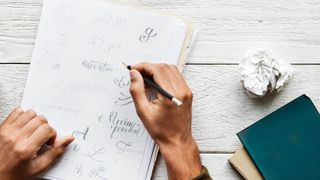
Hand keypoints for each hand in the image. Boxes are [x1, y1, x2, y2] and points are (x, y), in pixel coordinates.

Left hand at [0, 108, 73, 179]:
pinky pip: (16, 112)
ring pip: (30, 113)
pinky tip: (25, 127)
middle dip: (45, 127)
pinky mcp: (2, 128)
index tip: (49, 142)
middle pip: (40, 119)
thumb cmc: (15, 175)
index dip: (52, 135)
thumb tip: (68, 139)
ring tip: (34, 131)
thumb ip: (56, 152)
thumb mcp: (39, 168)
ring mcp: (7, 131)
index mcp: (26, 149)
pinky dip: (23, 116)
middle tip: (42, 137)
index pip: (47, 129)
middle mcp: (16, 138)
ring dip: (35, 121)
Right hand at [129, 63, 201, 178]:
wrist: (177, 141)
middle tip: (137, 74)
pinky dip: (164, 75)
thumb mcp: (143, 111)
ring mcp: (186, 91)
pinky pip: (176, 77)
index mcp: (171, 95)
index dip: (143, 66)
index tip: (133, 69)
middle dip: (149, 67)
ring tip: (145, 80)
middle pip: (164, 67)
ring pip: (171, 69)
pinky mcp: (187, 93)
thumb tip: (134, 74)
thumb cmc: (161, 130)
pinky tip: (155, 84)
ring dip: (157, 70)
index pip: (157, 70)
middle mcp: (181, 90)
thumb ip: (137, 90)